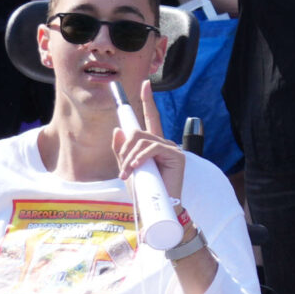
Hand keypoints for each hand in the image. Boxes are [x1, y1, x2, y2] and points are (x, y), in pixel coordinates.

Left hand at [113, 76, 186, 200]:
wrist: (157, 208)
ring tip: (128, 174)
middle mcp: (163, 143)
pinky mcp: (176, 155)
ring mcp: (171, 148)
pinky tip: (137, 168)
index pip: (151, 118)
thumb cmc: (144, 191)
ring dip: (130, 159)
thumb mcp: (128, 169)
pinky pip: (152, 148)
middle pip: (138, 132)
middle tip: (124, 169)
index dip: (148, 100)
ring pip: (142, 141)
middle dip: (126, 150)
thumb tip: (118, 130)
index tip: (146, 85)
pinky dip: (140, 158)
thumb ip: (122, 151)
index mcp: (152, 145)